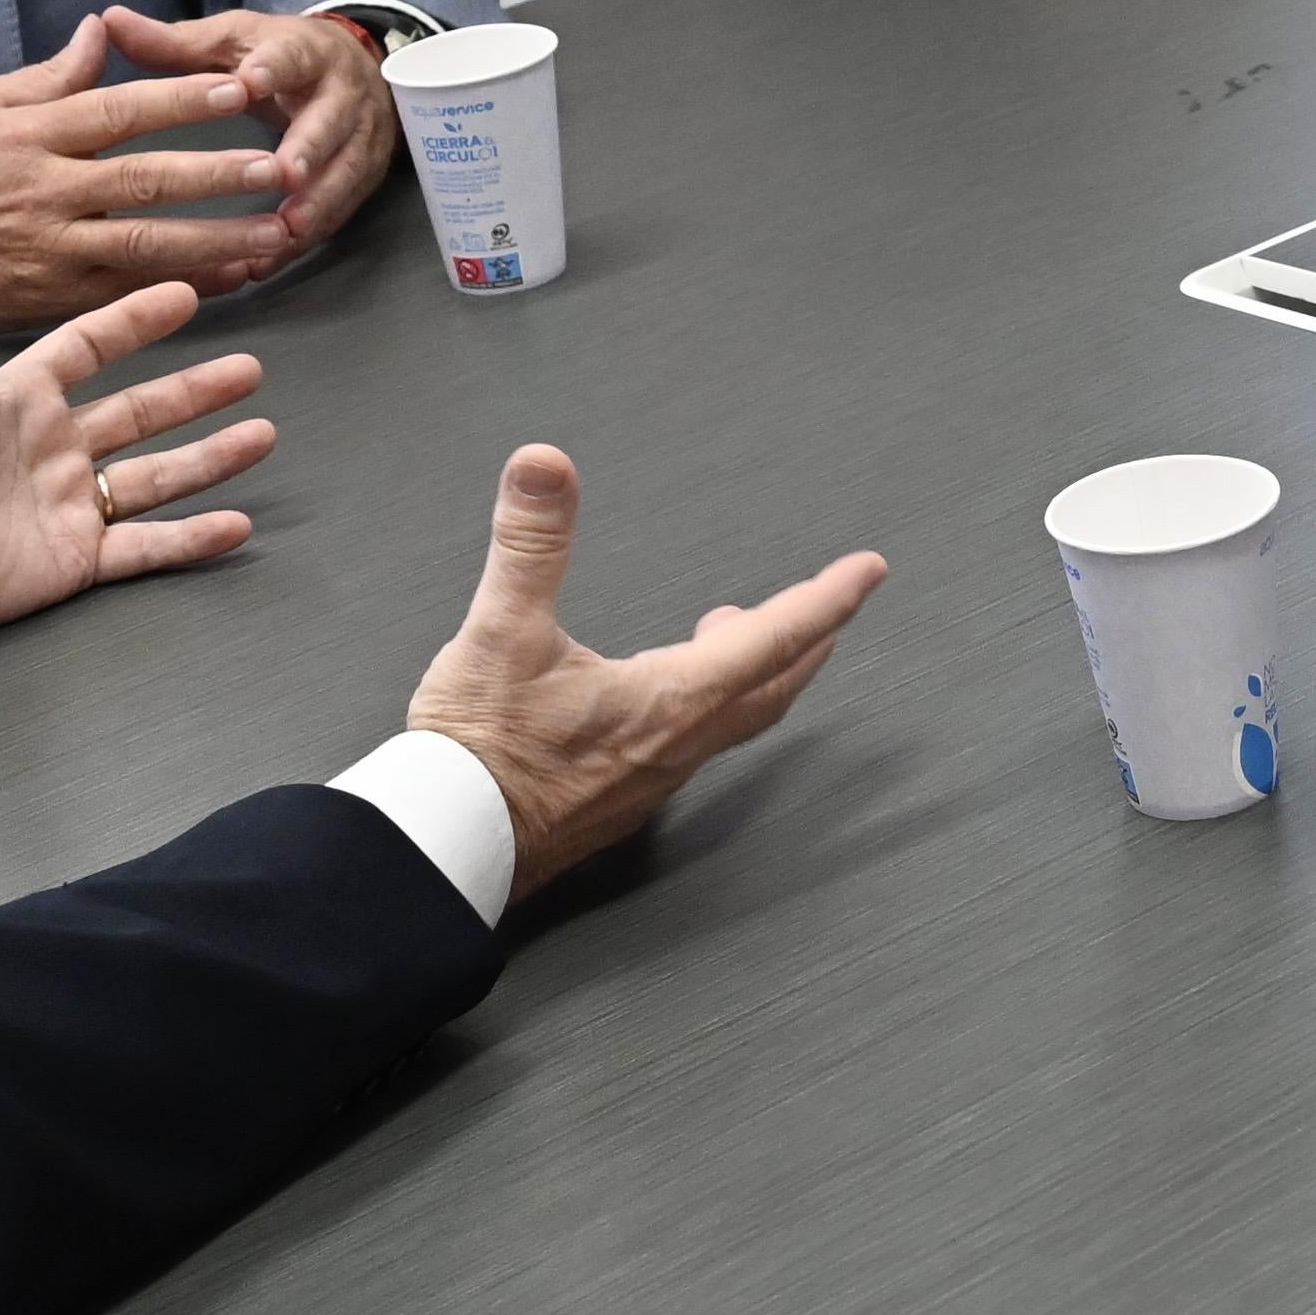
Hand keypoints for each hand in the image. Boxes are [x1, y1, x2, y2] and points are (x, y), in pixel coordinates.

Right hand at [0, 18, 279, 337]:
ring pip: (145, 246)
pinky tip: (232, 280)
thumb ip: (49, 75)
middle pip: (143, 180)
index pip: (117, 111)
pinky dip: (181, 290)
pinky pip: (127, 295)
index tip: (237, 90)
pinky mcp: (50, 299)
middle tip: (279, 167)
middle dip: (217, 175)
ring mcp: (49, 251)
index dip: (179, 100)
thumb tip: (102, 29)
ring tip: (277, 233)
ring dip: (216, 242)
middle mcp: (44, 193)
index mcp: (31, 135)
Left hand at [0, 277, 272, 647]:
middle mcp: (54, 446)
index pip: (89, 347)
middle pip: (141, 410)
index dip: (134, 320)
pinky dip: (192, 539)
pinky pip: (146, 546)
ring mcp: (69, 504)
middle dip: (196, 390)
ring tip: (262, 433)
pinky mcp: (74, 559)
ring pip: (157, 475)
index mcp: (21, 398)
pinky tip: (237, 524)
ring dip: (210, 455)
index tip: (184, 291)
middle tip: (251, 368)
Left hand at [98, 3, 391, 282]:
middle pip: (331, 119)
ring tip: (285, 234)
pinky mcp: (367, 172)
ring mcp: (362, 133)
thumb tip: (107, 19)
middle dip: (312, 147)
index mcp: (302, 49)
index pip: (290, 55)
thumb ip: (172, 42)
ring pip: (347, 170)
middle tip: (286, 175)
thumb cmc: (273, 56)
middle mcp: (341, 90)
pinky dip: (312, 234)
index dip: (274, 68)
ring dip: (319, 203)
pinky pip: (344, 207)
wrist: (351, 68)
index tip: (251, 83)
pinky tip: (275, 258)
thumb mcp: (229, 41)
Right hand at [406, 445, 886, 891]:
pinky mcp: (622, 799)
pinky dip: (710, 706)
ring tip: (743, 639)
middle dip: (809, 640)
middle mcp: (678, 743)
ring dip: (758, 674)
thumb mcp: (501, 630)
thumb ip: (530, 543)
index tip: (867, 572)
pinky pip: (694, 745)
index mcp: (672, 698)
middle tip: (834, 607)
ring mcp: (654, 778)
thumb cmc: (480, 754)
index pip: (776, 638)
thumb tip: (544, 468)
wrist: (448, 846)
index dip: (828, 598)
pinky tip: (671, 699)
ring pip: (735, 718)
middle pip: (773, 685)